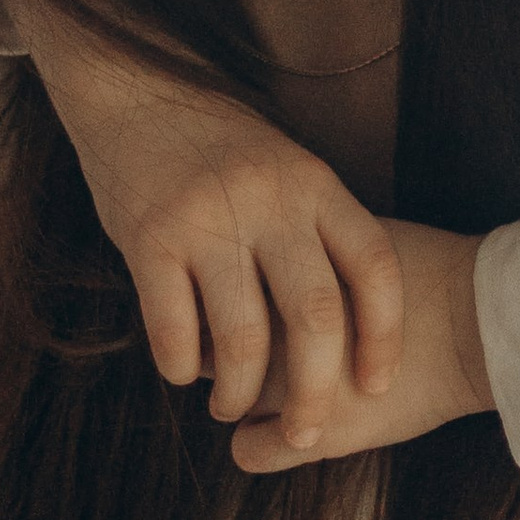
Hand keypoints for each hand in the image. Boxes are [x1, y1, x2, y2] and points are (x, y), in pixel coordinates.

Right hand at [0, 0, 405, 449]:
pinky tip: (185, 372)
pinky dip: (183, 366)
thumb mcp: (286, 171)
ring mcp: (208, 219)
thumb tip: (344, 330)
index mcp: (314, 184)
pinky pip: (173, 329)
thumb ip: (312, 233)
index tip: (377, 384)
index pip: (372, 266)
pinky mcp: (149, 237)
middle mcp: (269, 201)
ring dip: (240, 391)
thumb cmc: (220, 146)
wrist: (134, 89)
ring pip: (243, 338)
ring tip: (232, 406)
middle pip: (315, 315)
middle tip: (307, 431)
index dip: (384, 334)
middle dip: (315, 390)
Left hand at [230, 219, 492, 473]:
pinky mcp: (311, 435)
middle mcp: (273, 329)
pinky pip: (248, 451)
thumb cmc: (426, 272)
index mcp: (280, 275)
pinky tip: (284, 430)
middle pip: (209, 344)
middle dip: (218, 351)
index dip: (223, 298)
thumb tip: (258, 253)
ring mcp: (290, 385)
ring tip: (266, 393)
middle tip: (246, 350)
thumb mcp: (351, 239)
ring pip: (224, 399)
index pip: (212, 289)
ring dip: (239, 397)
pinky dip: (260, 444)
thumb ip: (300, 247)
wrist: (479, 324)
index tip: (239, 303)